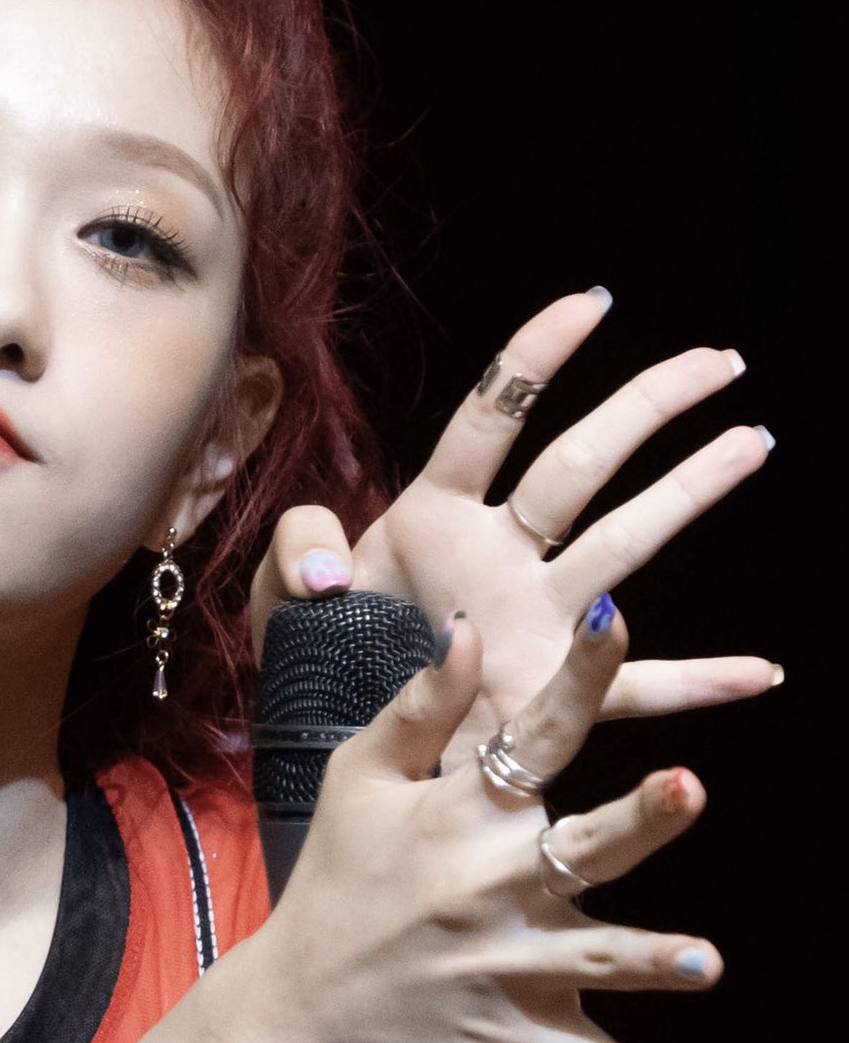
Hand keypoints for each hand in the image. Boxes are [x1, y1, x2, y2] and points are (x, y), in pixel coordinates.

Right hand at [242, 601, 716, 1042]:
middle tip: (687, 787)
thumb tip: (470, 628)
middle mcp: (489, 884)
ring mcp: (504, 964)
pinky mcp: (513, 1030)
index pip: (530, 732)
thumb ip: (419, 706)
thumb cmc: (336, 878)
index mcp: (457, 812)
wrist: (296, 1006)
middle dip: (639, 819)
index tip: (617, 623)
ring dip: (653, 961)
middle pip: (584, 846)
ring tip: (704, 962)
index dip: (578, 675)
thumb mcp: (358, 779)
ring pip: (600, 959)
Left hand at [250, 290, 776, 770]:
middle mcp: (497, 553)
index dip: (536, 358)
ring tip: (751, 442)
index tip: (594, 303)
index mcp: (432, 516)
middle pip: (582, 464)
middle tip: (719, 362)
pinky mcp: (552, 689)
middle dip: (649, 408)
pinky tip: (761, 672)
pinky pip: (637, 687)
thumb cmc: (310, 656)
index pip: (491, 418)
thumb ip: (295, 551)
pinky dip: (699, 683)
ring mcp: (534, 617)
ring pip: (626, 542)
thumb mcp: (281, 593)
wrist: (330, 739)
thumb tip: (331, 570)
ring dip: (689, 492)